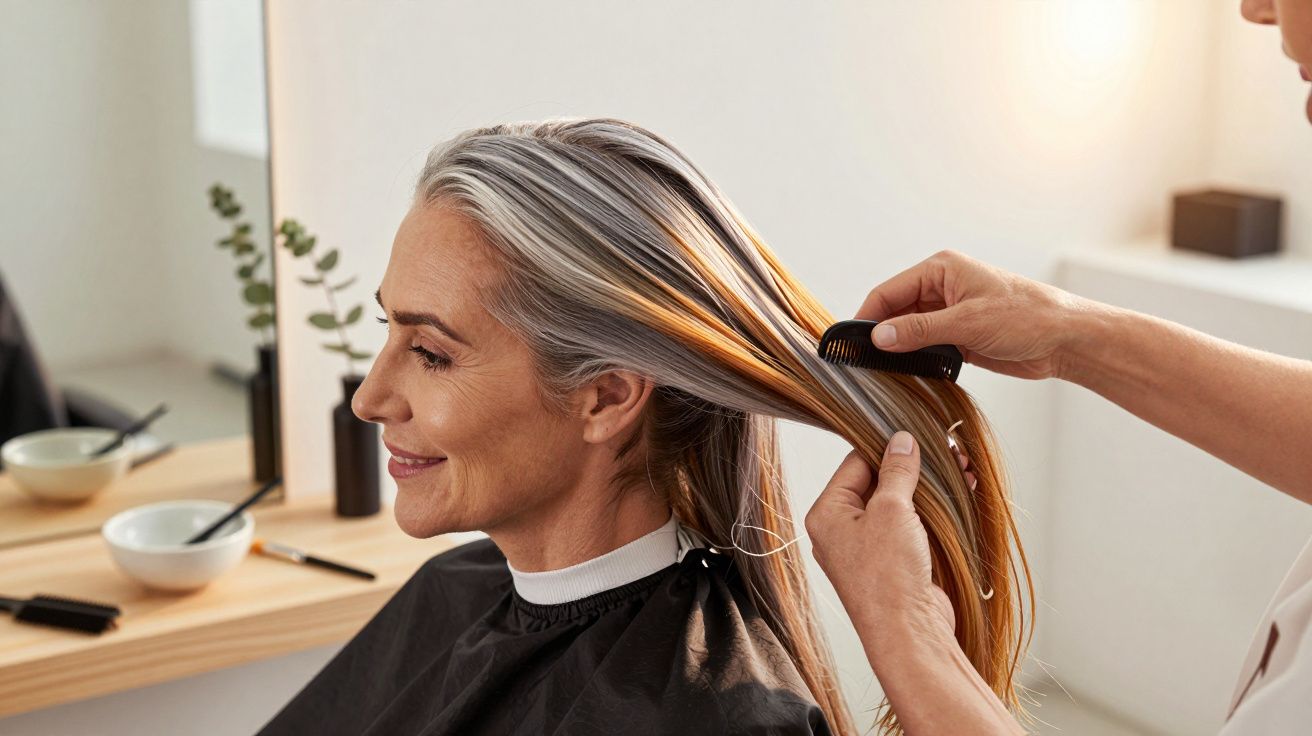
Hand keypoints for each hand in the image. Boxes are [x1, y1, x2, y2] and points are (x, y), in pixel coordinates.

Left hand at [805, 431, 955, 640]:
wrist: (908, 632)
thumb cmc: (889, 575)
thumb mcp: (893, 510)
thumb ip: (897, 472)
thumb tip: (901, 441)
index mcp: (826, 514)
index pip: (854, 464)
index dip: (886, 447)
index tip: (916, 436)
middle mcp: (842, 530)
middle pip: (877, 482)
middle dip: (914, 467)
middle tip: (947, 451)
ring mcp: (867, 548)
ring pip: (898, 503)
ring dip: (929, 487)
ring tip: (962, 469)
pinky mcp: (893, 562)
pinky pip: (910, 525)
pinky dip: (932, 510)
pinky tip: (958, 494)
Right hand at [855, 249, 1091, 379]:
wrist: (1065, 339)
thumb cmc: (1027, 316)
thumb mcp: (968, 323)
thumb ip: (920, 331)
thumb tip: (879, 337)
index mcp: (941, 269)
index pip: (889, 291)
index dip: (866, 316)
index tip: (849, 343)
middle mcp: (942, 288)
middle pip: (895, 312)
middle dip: (880, 335)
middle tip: (861, 362)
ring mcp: (950, 313)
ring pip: (908, 332)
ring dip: (897, 350)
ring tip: (880, 372)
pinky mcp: (959, 337)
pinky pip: (925, 348)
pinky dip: (915, 360)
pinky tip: (906, 375)